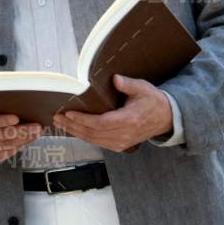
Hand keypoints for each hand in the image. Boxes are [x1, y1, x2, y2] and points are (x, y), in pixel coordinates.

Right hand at [0, 103, 41, 163]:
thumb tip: (20, 108)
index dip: (1, 120)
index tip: (17, 118)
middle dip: (19, 132)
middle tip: (36, 127)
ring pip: (1, 146)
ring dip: (22, 141)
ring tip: (35, 134)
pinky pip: (1, 155)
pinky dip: (15, 149)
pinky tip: (25, 142)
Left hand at [54, 74, 172, 151]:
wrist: (166, 117)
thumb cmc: (152, 101)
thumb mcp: (143, 88)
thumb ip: (128, 84)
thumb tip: (115, 79)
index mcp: (129, 120)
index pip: (101, 123)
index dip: (83, 120)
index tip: (68, 113)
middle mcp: (125, 134)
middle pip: (93, 133)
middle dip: (73, 126)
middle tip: (57, 118)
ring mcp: (122, 142)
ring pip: (94, 140)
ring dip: (76, 132)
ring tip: (61, 123)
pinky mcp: (120, 145)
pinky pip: (99, 142)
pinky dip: (85, 137)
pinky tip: (75, 130)